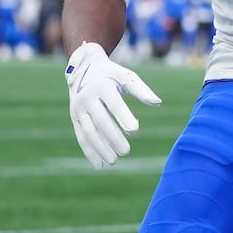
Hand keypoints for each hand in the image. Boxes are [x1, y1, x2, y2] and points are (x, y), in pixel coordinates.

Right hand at [64, 41, 161, 168]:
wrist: (84, 67)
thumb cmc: (112, 74)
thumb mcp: (126, 77)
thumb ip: (141, 90)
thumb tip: (157, 103)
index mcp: (102, 86)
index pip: (113, 104)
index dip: (123, 116)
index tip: (135, 130)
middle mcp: (87, 97)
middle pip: (100, 121)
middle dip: (112, 137)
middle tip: (126, 151)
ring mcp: (78, 109)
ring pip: (88, 131)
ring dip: (100, 148)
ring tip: (114, 161)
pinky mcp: (74, 118)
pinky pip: (81, 137)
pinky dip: (89, 152)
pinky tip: (99, 165)